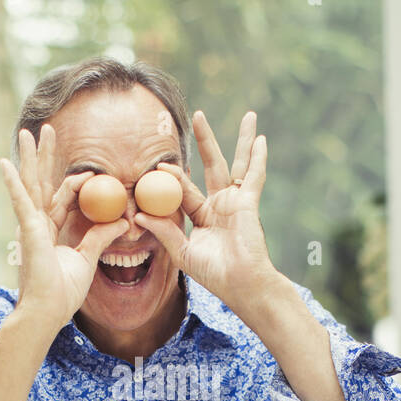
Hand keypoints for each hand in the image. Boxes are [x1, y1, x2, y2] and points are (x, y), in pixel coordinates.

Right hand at [0, 125, 127, 330]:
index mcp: (52, 229)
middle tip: (47, 129)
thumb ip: (101, 237)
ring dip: (30, 157)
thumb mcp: (88, 259)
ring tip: (27, 132)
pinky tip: (6, 164)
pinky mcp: (28, 232)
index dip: (79, 182)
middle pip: (43, 182)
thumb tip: (123, 222)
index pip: (65, 197)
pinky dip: (13, 183)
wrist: (48, 312)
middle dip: (45, 155)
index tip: (95, 173)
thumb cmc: (62, 292)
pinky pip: (21, 202)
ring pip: (31, 184)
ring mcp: (31, 226)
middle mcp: (39, 224)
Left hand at [134, 110, 278, 313]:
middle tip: (198, 115)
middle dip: (206, 140)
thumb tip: (139, 216)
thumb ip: (164, 232)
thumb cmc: (214, 275)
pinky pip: (253, 177)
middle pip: (212, 165)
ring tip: (248, 116)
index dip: (171, 177)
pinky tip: (262, 140)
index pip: (184, 190)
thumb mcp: (182, 253)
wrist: (241, 285)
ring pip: (237, 164)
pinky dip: (258, 159)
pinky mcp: (248, 204)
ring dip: (241, 139)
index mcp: (202, 216)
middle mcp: (220, 205)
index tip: (157, 164)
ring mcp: (236, 202)